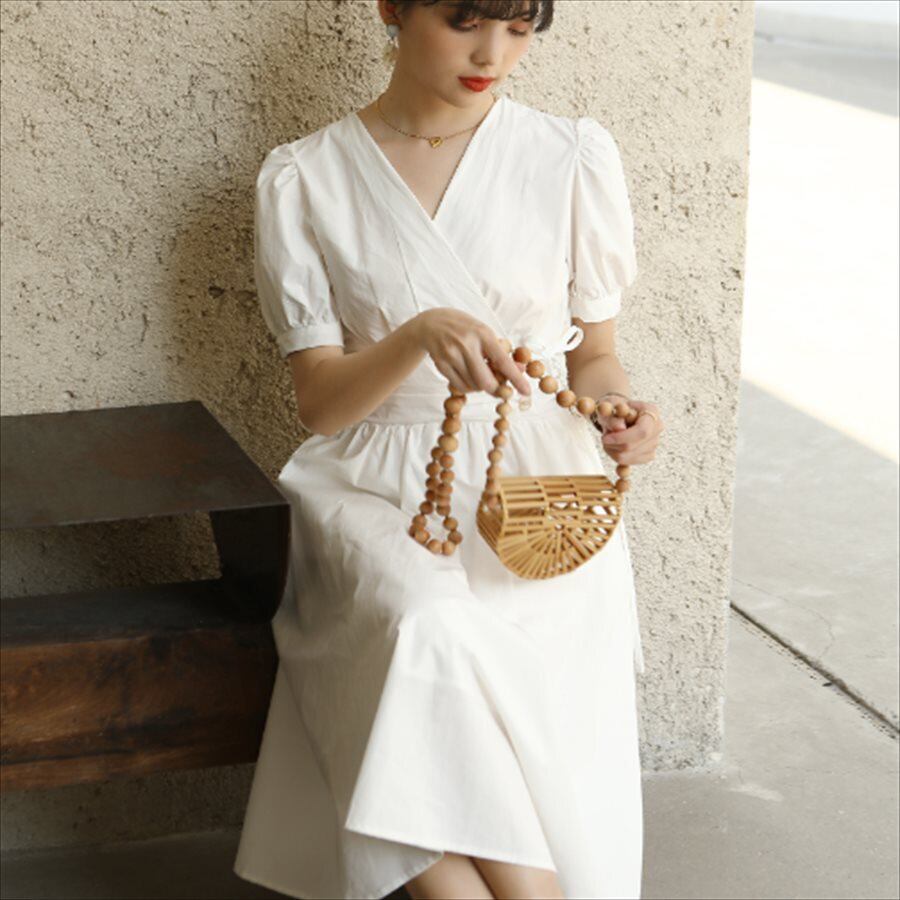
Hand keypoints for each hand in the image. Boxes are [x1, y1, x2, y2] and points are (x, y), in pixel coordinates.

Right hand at [411, 308, 531, 397]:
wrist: (431, 324)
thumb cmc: (464, 328)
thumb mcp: (484, 333)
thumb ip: (500, 352)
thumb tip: (520, 369)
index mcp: (483, 334)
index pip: (503, 361)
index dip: (516, 378)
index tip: (526, 391)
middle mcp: (466, 344)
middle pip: (485, 381)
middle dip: (495, 389)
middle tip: (500, 389)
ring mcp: (451, 355)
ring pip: (473, 386)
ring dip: (480, 387)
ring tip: (479, 374)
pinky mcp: (441, 364)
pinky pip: (460, 386)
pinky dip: (468, 387)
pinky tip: (468, 376)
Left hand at [595, 398, 662, 465]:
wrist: (620, 413)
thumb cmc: (616, 408)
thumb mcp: (610, 407)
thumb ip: (613, 416)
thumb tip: (619, 428)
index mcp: (651, 411)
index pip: (642, 431)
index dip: (622, 438)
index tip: (605, 438)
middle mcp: (657, 427)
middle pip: (635, 446)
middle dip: (614, 445)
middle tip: (604, 438)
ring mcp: (655, 442)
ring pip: (630, 456)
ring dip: (612, 451)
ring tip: (608, 439)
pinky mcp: (649, 454)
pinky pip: (629, 462)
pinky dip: (616, 457)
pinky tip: (613, 447)